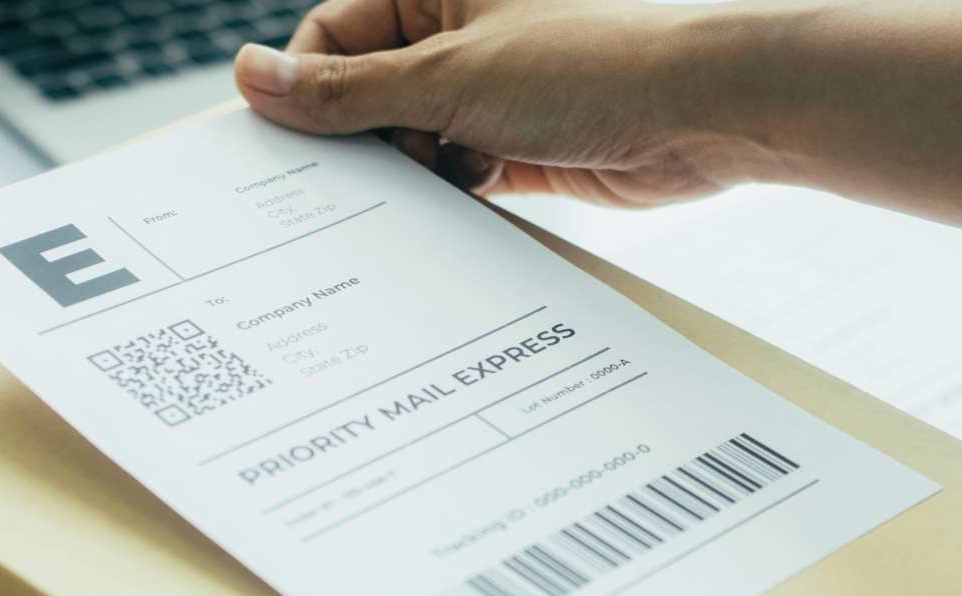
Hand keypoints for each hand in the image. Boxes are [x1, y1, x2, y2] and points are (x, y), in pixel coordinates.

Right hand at [231, 0, 762, 206]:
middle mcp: (459, 31)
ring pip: (406, 139)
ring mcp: (488, 90)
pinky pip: (450, 175)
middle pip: (364, 91)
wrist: (708, 112)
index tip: (286, 142)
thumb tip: (253, 77)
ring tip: (435, 176)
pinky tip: (461, 197)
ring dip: (408, 170)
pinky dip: (446, 193)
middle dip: (360, 137)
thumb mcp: (448, 77)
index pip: (332, 32)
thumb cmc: (596, 62)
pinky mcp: (515, 145)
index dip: (306, 87)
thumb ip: (345, 89)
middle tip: (351, 178)